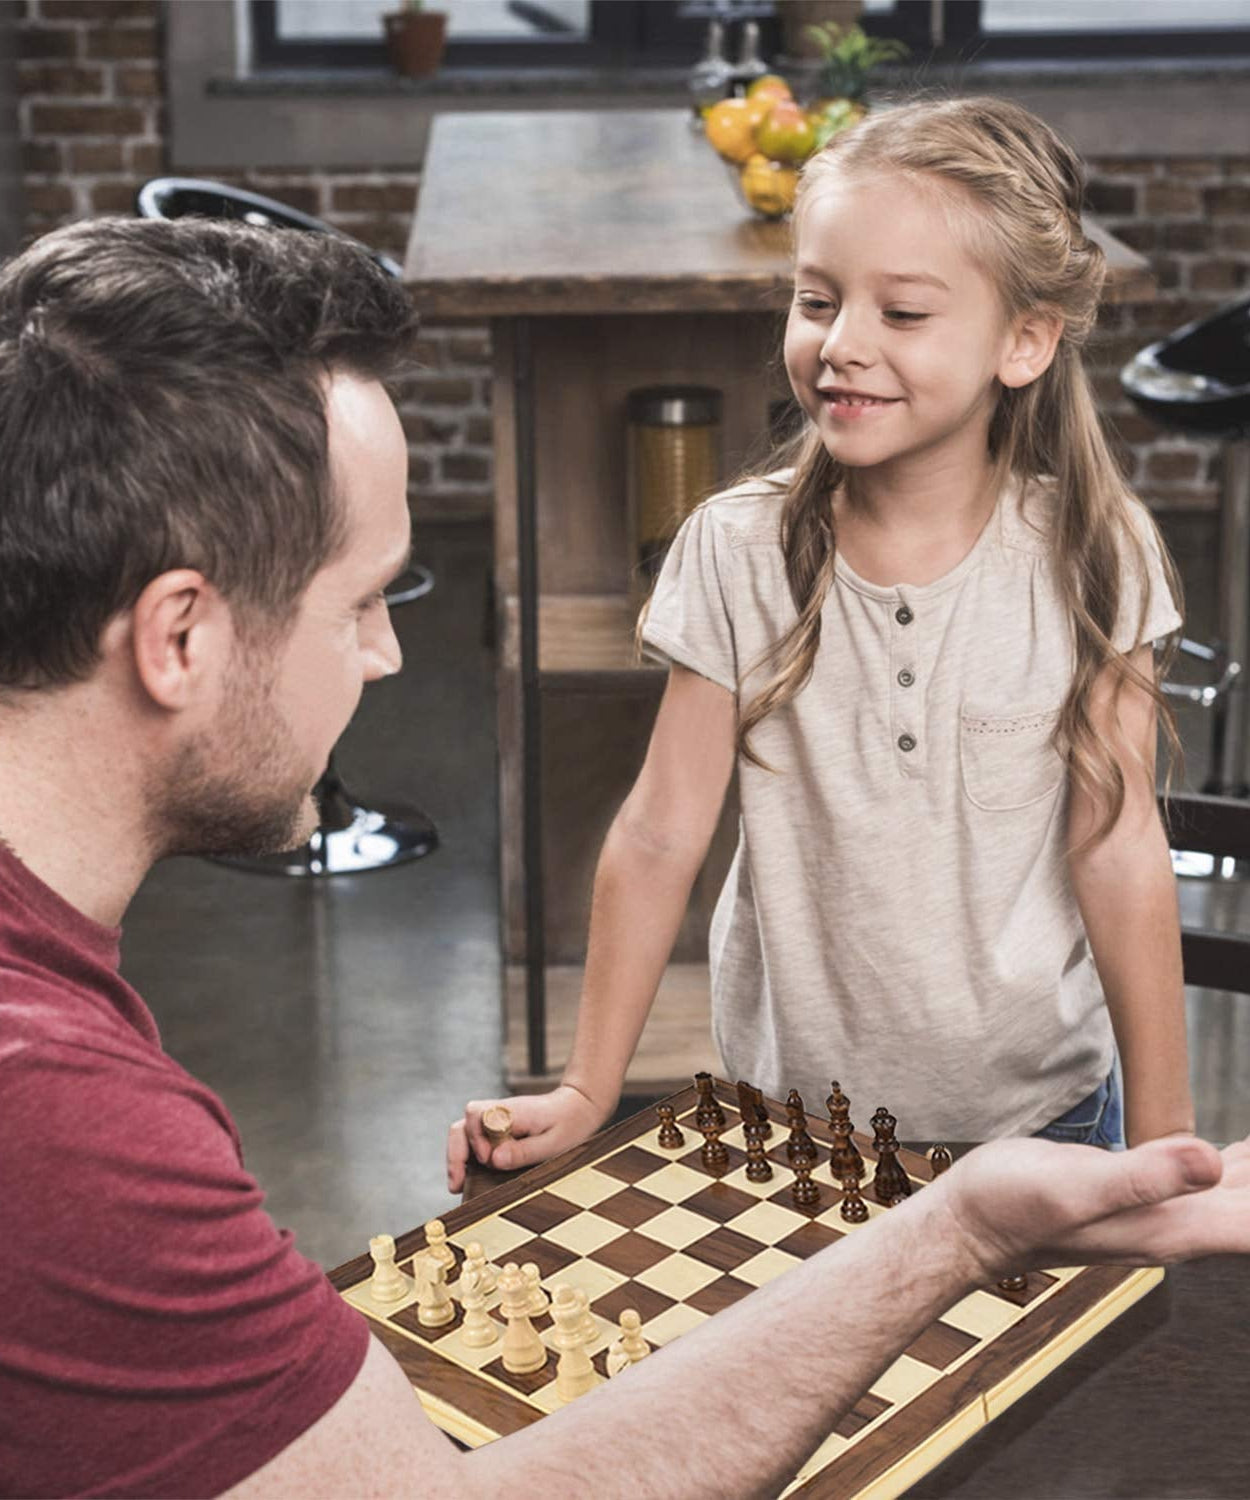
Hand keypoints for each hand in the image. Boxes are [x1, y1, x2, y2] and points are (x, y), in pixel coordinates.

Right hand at [446, 1084, 607, 1192]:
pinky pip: (473, 1138)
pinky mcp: (496, 1127)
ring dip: (458, 1156)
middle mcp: (497, 1112)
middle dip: (455, 1154)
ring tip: (459, 1184)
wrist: (578, 1107)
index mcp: (511, 1112)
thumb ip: (523, 1151)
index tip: (487, 1160)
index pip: (476, 1116)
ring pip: (463, 1132)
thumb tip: (493, 1159)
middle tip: (457, 1184)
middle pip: (462, 1125)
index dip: (476, 1140)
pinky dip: (467, 1156)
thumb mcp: (552, 1143)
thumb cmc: (568, 1124)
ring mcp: (494, 1119)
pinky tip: (470, 1175)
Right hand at [939, 1133, 1249, 1282]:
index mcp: (1177, 1225)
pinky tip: (1249, 1150)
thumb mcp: (1074, 1187)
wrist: (972, 1220)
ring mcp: (1166, 1210)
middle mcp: (1183, 1223)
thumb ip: (1141, 1176)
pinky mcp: (1147, 1191)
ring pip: (1247, 1193)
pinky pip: (1216, 1178)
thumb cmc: (1012, 1206)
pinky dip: (1245, 1163)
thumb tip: (1209, 1160)